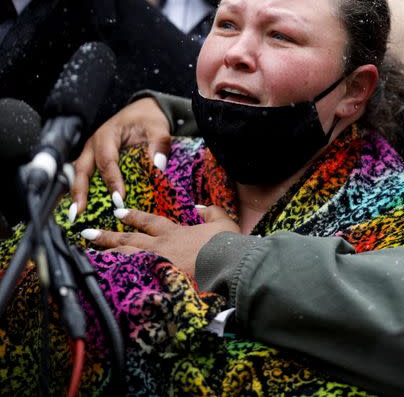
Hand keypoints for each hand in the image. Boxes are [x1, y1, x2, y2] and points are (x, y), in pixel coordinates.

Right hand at [71, 97, 170, 215]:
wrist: (142, 111)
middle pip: (82, 169)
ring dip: (75, 193)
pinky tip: (81, 207)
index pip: (107, 161)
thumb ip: (160, 143)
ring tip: (75, 215)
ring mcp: (91, 153)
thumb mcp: (158, 127)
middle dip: (80, 191)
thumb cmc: (148, 119)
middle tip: (79, 213)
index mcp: (107, 135)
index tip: (118, 199)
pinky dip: (80, 190)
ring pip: (78, 174)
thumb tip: (159, 165)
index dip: (112, 181)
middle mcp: (94, 145)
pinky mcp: (93, 160)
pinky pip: (83, 176)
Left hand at [80, 206, 238, 276]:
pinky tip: (104, 280)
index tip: (118, 213)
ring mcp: (155, 266)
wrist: (225, 266)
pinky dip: (116, 278)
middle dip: (107, 236)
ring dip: (106, 256)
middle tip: (88, 234)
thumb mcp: (223, 222)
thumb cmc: (225, 245)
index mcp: (174, 232)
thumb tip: (201, 208)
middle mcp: (160, 247)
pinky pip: (130, 279)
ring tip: (90, 256)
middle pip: (128, 240)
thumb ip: (211, 212)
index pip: (148, 221)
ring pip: (124, 259)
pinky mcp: (156, 284)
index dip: (133, 216)